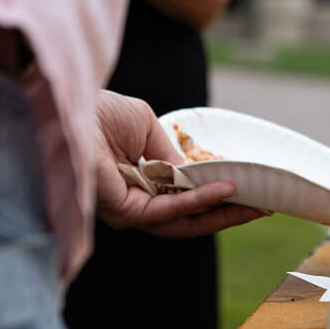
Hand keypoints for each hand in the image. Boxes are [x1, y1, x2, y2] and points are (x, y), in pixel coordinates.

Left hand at [93, 90, 264, 235]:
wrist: (66, 108)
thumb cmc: (97, 112)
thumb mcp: (147, 126)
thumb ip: (171, 151)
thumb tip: (195, 171)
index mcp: (137, 182)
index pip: (183, 197)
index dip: (216, 194)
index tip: (248, 188)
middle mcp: (133, 201)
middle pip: (189, 217)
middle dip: (228, 213)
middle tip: (263, 207)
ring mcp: (129, 210)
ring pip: (184, 220)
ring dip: (222, 212)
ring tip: (255, 204)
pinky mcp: (125, 212)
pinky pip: (172, 210)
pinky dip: (201, 200)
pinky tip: (227, 189)